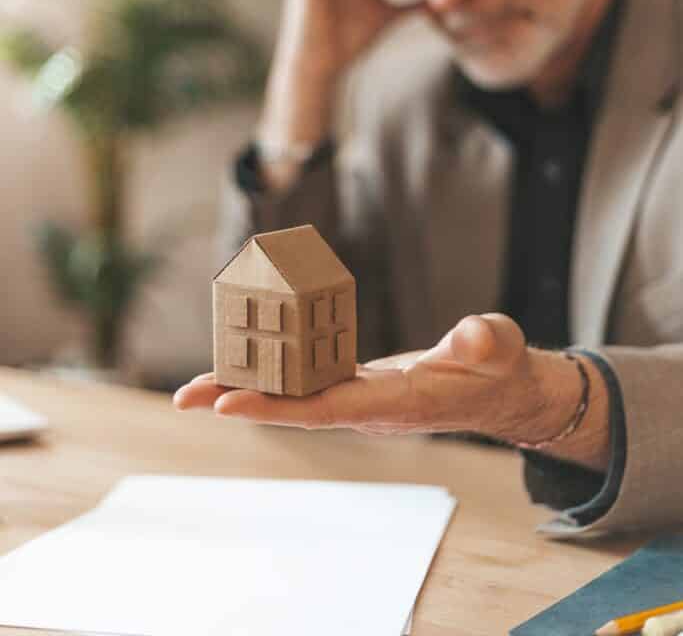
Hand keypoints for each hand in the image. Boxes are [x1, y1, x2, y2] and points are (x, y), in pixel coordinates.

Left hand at [174, 314, 542, 437]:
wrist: (498, 389)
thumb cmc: (498, 368)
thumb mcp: (499, 347)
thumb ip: (485, 342)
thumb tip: (474, 336)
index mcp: (393, 402)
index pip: (324, 408)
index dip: (274, 407)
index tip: (225, 404)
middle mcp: (365, 406)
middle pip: (293, 408)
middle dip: (240, 402)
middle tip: (185, 398)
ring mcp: (357, 396)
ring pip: (293, 395)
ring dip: (245, 388)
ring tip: (194, 385)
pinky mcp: (355, 381)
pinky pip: (306, 378)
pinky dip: (272, 371)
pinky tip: (246, 357)